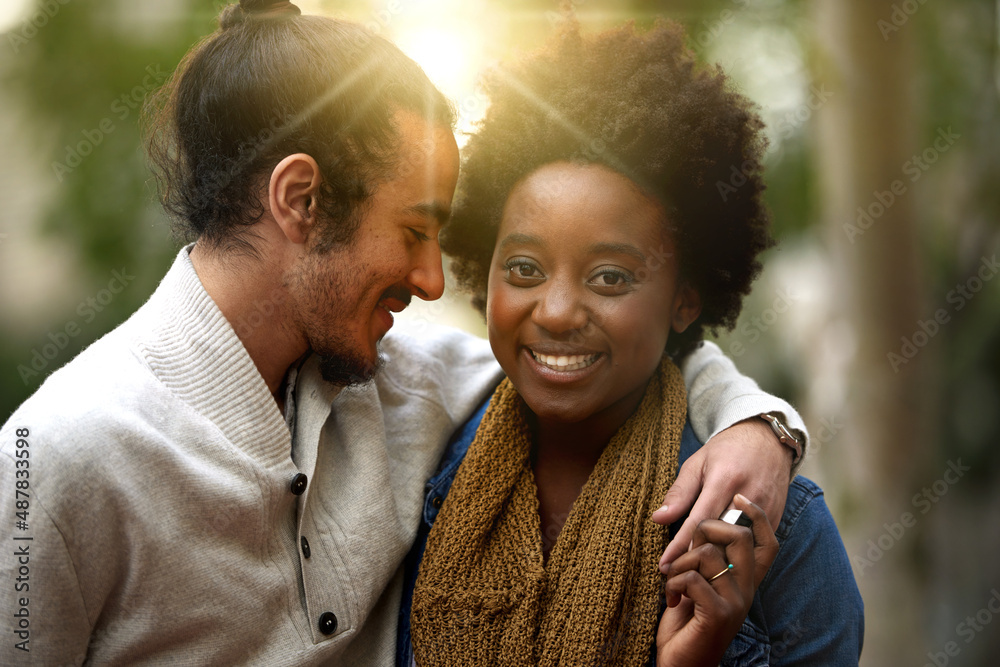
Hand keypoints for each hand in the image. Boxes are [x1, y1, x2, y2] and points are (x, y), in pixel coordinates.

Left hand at [652, 417, 791, 569]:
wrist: (767, 439)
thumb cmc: (726, 450)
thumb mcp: (697, 463)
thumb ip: (680, 492)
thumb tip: (658, 518)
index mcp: (725, 480)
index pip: (699, 520)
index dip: (680, 545)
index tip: (664, 565)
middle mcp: (748, 496)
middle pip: (721, 537)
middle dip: (698, 559)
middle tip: (676, 576)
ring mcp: (766, 508)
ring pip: (740, 545)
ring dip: (718, 562)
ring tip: (695, 575)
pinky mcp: (776, 517)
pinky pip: (755, 544)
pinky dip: (738, 556)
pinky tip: (721, 567)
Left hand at [655, 495, 778, 666]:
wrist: (683, 666)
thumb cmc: (686, 623)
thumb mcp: (695, 584)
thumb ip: (703, 556)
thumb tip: (700, 530)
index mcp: (745, 580)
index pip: (767, 542)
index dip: (759, 517)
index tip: (741, 497)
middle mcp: (747, 589)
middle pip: (740, 537)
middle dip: (706, 528)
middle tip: (687, 546)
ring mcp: (736, 602)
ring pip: (709, 554)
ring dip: (680, 562)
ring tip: (673, 582)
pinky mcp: (719, 614)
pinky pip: (694, 579)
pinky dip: (674, 584)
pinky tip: (673, 600)